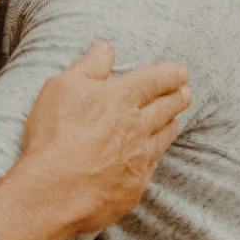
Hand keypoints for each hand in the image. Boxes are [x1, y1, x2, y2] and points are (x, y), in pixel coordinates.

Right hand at [19, 40, 189, 234]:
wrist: (54, 192)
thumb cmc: (54, 136)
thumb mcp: (62, 88)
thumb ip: (88, 66)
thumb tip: (106, 48)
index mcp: (122, 98)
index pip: (156, 80)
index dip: (171, 74)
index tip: (181, 72)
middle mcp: (139, 127)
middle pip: (168, 108)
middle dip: (179, 97)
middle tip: (185, 93)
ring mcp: (140, 158)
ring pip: (165, 137)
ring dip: (171, 125)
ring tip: (173, 121)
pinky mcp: (136, 186)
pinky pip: (152, 166)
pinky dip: (154, 156)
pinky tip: (151, 156)